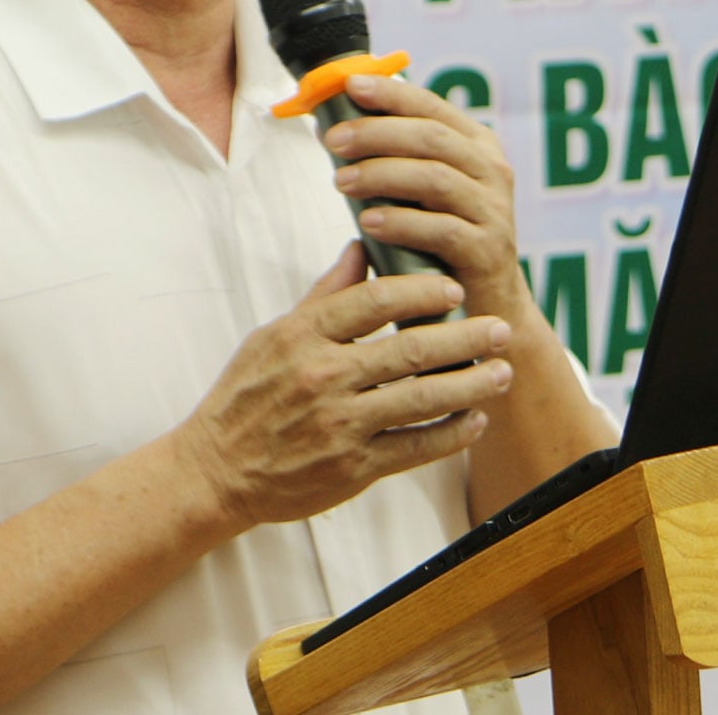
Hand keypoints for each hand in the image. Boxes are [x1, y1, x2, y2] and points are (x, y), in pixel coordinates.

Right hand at [174, 243, 513, 531]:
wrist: (215, 471)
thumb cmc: (244, 396)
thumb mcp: (274, 335)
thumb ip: (324, 295)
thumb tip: (361, 246)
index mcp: (303, 336)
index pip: (373, 300)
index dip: (420, 289)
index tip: (454, 286)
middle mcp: (323, 377)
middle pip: (410, 349)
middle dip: (465, 337)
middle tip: (499, 327)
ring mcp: (340, 425)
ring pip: (422, 398)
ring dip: (470, 384)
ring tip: (503, 372)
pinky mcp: (352, 468)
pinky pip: (415, 447)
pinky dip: (451, 434)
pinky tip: (475, 419)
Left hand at [323, 72, 529, 324]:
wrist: (485, 308)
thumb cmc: (440, 244)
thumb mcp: (421, 194)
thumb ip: (393, 160)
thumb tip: (335, 129)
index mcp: (476, 146)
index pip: (431, 107)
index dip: (391, 92)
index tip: (349, 84)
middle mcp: (492, 171)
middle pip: (430, 138)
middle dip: (376, 133)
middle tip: (334, 139)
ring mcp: (494, 211)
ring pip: (435, 178)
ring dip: (382, 175)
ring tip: (341, 181)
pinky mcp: (488, 251)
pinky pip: (443, 230)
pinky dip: (403, 222)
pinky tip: (369, 223)